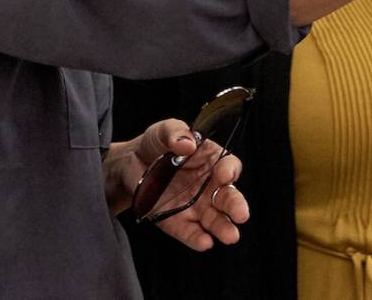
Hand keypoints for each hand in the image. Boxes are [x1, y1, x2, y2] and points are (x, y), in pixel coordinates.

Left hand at [103, 118, 249, 250]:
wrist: (130, 163)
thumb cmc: (155, 144)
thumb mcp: (164, 130)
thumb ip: (176, 132)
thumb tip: (187, 143)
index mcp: (211, 160)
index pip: (228, 165)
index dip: (230, 170)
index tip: (225, 174)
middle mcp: (208, 185)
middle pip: (227, 196)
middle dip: (235, 206)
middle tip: (241, 214)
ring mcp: (194, 205)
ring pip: (213, 219)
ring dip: (222, 227)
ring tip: (230, 235)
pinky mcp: (177, 221)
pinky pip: (189, 231)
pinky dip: (197, 238)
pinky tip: (204, 242)